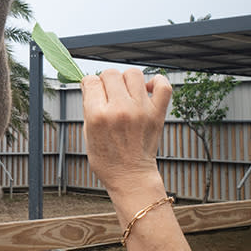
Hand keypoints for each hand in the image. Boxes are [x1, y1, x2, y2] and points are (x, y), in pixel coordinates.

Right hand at [81, 69, 171, 194]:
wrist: (130, 176)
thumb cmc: (107, 159)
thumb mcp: (87, 133)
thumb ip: (89, 107)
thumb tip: (91, 85)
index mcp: (98, 115)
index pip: (90, 80)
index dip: (89, 84)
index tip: (92, 90)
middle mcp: (120, 109)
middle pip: (110, 73)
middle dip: (106, 81)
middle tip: (108, 93)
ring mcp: (140, 110)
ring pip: (133, 73)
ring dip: (126, 79)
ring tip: (126, 91)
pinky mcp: (157, 113)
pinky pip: (163, 85)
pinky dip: (156, 81)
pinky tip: (146, 89)